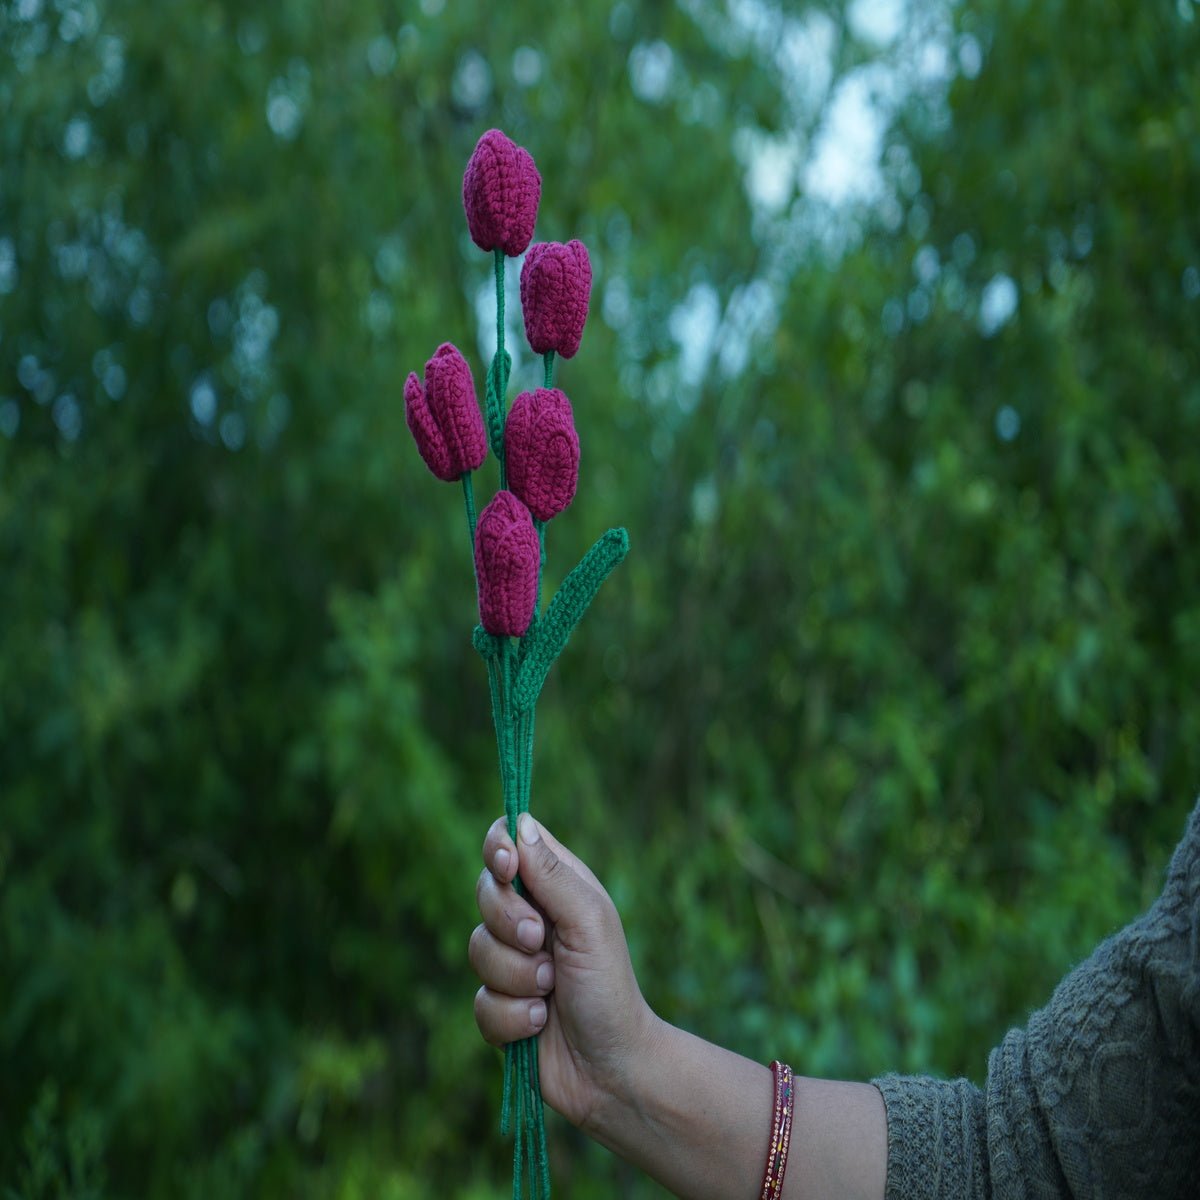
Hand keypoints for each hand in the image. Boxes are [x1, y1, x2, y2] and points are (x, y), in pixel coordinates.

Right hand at [469, 812, 658, 1130]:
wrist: (612, 1069)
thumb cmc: (610, 986)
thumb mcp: (588, 920)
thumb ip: (551, 873)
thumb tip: (519, 822)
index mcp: (556, 886)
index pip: (508, 842)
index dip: (497, 848)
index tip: (505, 867)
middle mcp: (530, 917)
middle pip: (484, 892)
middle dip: (510, 923)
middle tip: (544, 943)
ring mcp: (511, 961)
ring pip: (476, 948)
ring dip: (517, 976)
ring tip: (551, 991)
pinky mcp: (499, 1006)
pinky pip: (478, 1000)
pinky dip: (512, 1016)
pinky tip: (540, 1024)